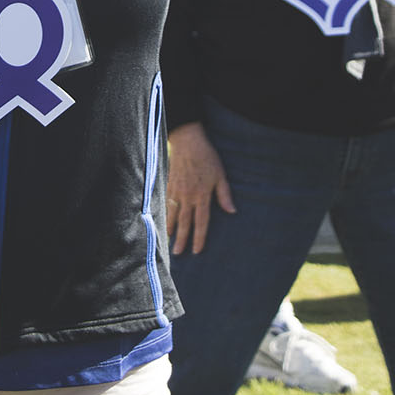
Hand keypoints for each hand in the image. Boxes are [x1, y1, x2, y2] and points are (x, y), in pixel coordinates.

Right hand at [166, 121, 235, 254]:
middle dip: (182, 239)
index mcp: (202, 195)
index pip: (201, 222)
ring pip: (172, 214)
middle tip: (178, 253)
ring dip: (170, 229)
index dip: (199, 237)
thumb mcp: (220, 175)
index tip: (197, 250)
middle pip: (184, 222)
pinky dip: (163, 214)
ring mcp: (176, 191)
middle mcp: (188, 196)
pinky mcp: (168, 184)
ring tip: (168, 242)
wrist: (187, 141)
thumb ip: (224, 194)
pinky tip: (162, 221)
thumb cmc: (207, 157)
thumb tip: (232, 211)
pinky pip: (165, 203)